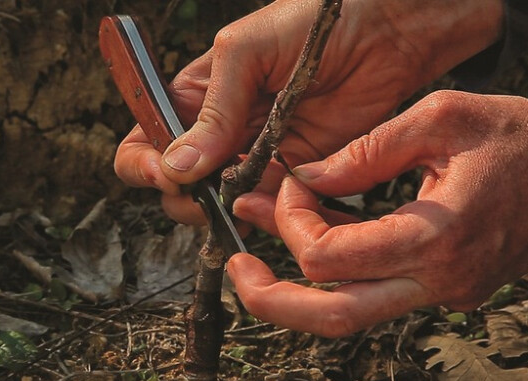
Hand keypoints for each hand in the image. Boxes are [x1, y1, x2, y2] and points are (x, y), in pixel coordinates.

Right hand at [114, 0, 503, 223]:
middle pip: (175, 185)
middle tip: (209, 188)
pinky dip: (263, 209)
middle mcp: (216, 134)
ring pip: (217, 204)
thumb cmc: (309, 24)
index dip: (144, 165)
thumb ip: (212, 109)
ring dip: (223, 208)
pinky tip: (275, 193)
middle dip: (183, 195)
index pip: (144, 142)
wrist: (383, 33)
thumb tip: (177, 165)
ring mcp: (252, 158)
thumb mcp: (245, 52)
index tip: (166, 172)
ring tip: (246, 188)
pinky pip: (264, 205)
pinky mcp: (290, 175)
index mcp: (193, 99)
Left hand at [228, 90, 527, 336]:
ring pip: (350, 315)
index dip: (290, 223)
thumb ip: (364, 151)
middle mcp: (437, 283)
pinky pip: (376, 292)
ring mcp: (444, 295)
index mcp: (435, 238)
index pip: (327, 259)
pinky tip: (315, 232)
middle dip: (270, 298)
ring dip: (298, 285)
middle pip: (331, 319)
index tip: (289, 183)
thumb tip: (304, 178)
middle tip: (234, 266)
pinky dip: (338, 271)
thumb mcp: (442, 118)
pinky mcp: (446, 292)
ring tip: (257, 245)